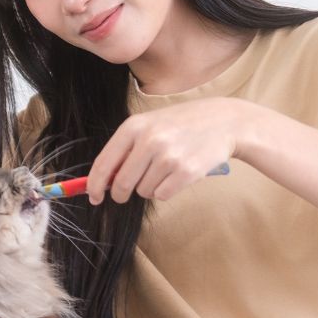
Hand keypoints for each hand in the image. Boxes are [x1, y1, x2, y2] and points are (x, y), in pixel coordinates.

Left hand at [87, 97, 254, 203]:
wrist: (223, 121)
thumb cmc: (179, 125)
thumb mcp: (149, 125)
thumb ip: (124, 150)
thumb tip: (101, 181)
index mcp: (133, 126)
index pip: (104, 164)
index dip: (94, 185)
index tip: (93, 197)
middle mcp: (149, 140)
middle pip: (121, 184)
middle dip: (120, 194)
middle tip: (125, 193)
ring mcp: (169, 156)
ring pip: (143, 191)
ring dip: (149, 187)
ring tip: (164, 169)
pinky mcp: (186, 172)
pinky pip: (162, 195)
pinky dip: (166, 190)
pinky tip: (177, 174)